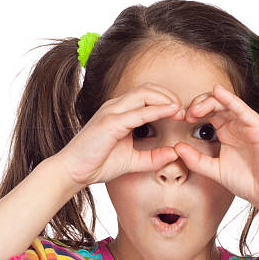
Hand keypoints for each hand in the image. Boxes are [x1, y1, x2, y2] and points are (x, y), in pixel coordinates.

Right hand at [51, 83, 184, 186]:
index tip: (181, 113)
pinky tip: (170, 113)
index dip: (167, 100)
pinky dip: (157, 110)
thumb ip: (152, 157)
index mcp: (119, 111)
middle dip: (169, 95)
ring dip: (166, 99)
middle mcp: (115, 106)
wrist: (73, 171)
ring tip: (180, 110)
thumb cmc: (97, 163)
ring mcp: (112, 112)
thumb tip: (174, 154)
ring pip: (145, 93)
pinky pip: (139, 112)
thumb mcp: (132, 160)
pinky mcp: (110, 122)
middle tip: (184, 110)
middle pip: (149, 88)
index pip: (147, 94)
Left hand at [174, 84, 258, 208]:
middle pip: (216, 103)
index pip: (208, 112)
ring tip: (196, 108)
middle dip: (199, 104)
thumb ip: (196, 160)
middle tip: (186, 114)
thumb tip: (176, 148)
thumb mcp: (214, 170)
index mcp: (226, 131)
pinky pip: (243, 109)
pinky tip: (218, 93)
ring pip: (227, 103)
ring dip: (210, 101)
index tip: (181, 119)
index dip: (194, 111)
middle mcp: (237, 124)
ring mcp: (249, 124)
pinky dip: (230, 100)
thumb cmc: (246, 181)